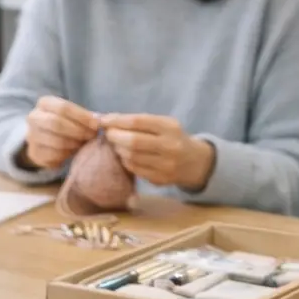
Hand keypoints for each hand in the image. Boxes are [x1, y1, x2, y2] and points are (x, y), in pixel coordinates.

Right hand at [19, 96, 98, 169]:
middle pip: (57, 124)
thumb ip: (85, 116)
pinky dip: (67, 155)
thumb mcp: (72, 115)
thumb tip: (100, 120)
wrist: (43, 140)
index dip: (82, 116)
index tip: (97, 125)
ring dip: (74, 144)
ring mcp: (31, 136)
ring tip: (84, 144)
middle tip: (92, 136)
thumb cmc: (64, 123)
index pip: (63, 108)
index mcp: (44, 103)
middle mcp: (34, 117)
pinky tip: (73, 152)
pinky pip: (53, 156)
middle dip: (78, 131)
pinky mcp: (34, 153)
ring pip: (56, 142)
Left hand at [101, 113, 216, 189]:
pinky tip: (126, 156)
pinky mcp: (160, 179)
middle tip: (108, 134)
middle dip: (115, 137)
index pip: (137, 122)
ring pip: (131, 157)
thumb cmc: (172, 138)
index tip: (103, 120)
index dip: (117, 121)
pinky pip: (135, 169)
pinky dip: (126, 161)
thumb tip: (108, 119)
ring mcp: (165, 165)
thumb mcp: (163, 124)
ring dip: (119, 150)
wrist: (195, 162)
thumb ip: (139, 122)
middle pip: (133, 141)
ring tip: (117, 145)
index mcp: (170, 127)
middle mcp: (169, 146)